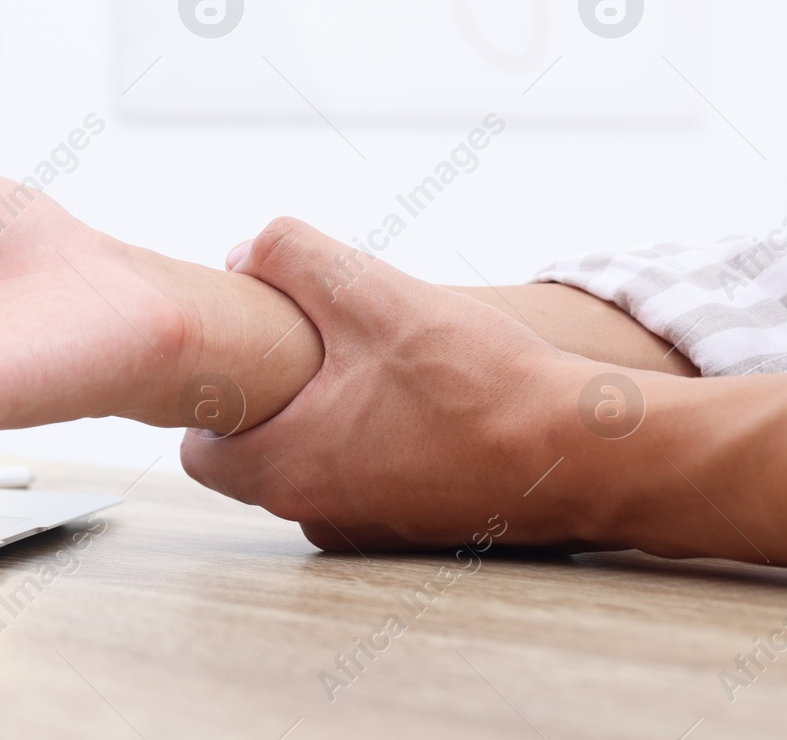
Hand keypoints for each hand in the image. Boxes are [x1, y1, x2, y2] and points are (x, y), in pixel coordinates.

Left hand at [181, 218, 609, 551]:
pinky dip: (382, 444)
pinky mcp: (417, 532)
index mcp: (286, 471)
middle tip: (319, 350)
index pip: (199, 453)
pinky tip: (422, 404)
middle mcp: (318, 516)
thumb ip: (288, 257)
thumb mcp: (369, 292)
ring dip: (333, 420)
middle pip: (258, 456)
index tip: (248, 359)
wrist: (587, 453)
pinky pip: (370, 482)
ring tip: (380, 371)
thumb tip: (243, 254)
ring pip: (318, 466)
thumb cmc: (477, 382)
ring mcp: (369, 531)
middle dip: (277, 402)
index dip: (215, 398)